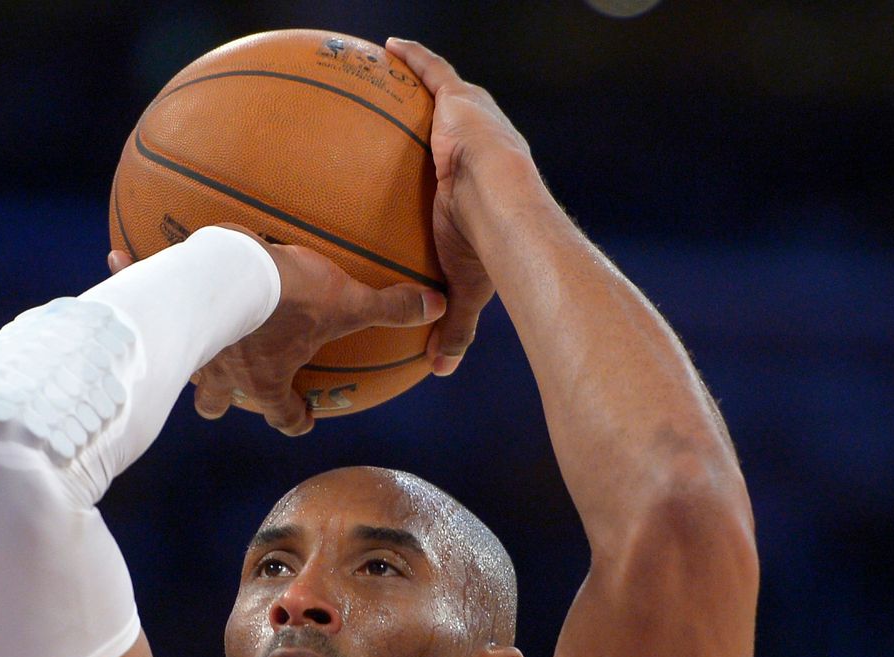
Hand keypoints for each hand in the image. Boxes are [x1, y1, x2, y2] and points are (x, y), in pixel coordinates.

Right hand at [107, 235, 441, 435]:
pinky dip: (130, 276)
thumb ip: (389, 306)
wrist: (221, 276)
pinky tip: (119, 256)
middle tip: (232, 385)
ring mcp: (187, 349)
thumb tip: (437, 305)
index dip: (296, 420)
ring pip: (176, 362)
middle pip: (216, 402)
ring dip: (179, 352)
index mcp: (266, 381)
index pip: (285, 417)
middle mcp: (223, 375)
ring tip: (178, 334)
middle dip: (222, 399)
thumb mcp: (345, 300)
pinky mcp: (160, 312)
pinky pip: (141, 293)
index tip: (304, 415)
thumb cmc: (285, 298)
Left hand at [386, 38, 543, 377]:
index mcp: (488, 186)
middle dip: (440, 118)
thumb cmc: (491, 254)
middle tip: (414, 118)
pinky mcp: (461, 101)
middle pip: (456, 128)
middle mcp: (484, 147)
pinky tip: (388, 47)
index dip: (455, 168)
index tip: (440, 171)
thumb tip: (439, 371)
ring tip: (390, 70)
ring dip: (423, 82)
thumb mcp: (466, 292)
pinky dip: (412, 59)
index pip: (469, 173)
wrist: (505, 214)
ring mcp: (472, 121)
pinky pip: (433, 72)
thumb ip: (453, 326)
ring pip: (443, 94)